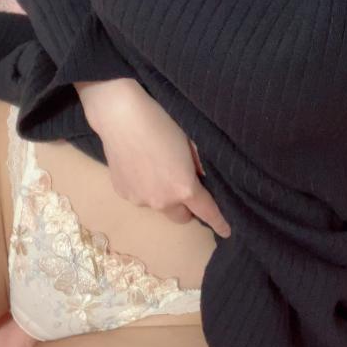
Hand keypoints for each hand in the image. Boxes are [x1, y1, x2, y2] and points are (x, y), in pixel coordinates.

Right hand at [75, 78, 231, 237]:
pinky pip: (140, 196)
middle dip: (186, 206)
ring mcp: (139, 199)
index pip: (207, 212)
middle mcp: (162, 201)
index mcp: (184, 189)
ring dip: (162, 195)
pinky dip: (143, 187)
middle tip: (183, 184)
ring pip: (158, 206)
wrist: (120, 115)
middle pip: (181, 216)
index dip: (219, 222)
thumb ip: (199, 167)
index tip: (226, 230)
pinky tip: (138, 163)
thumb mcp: (190, 142)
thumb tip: (202, 179)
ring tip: (155, 167)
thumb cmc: (161, 122)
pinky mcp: (122, 193)